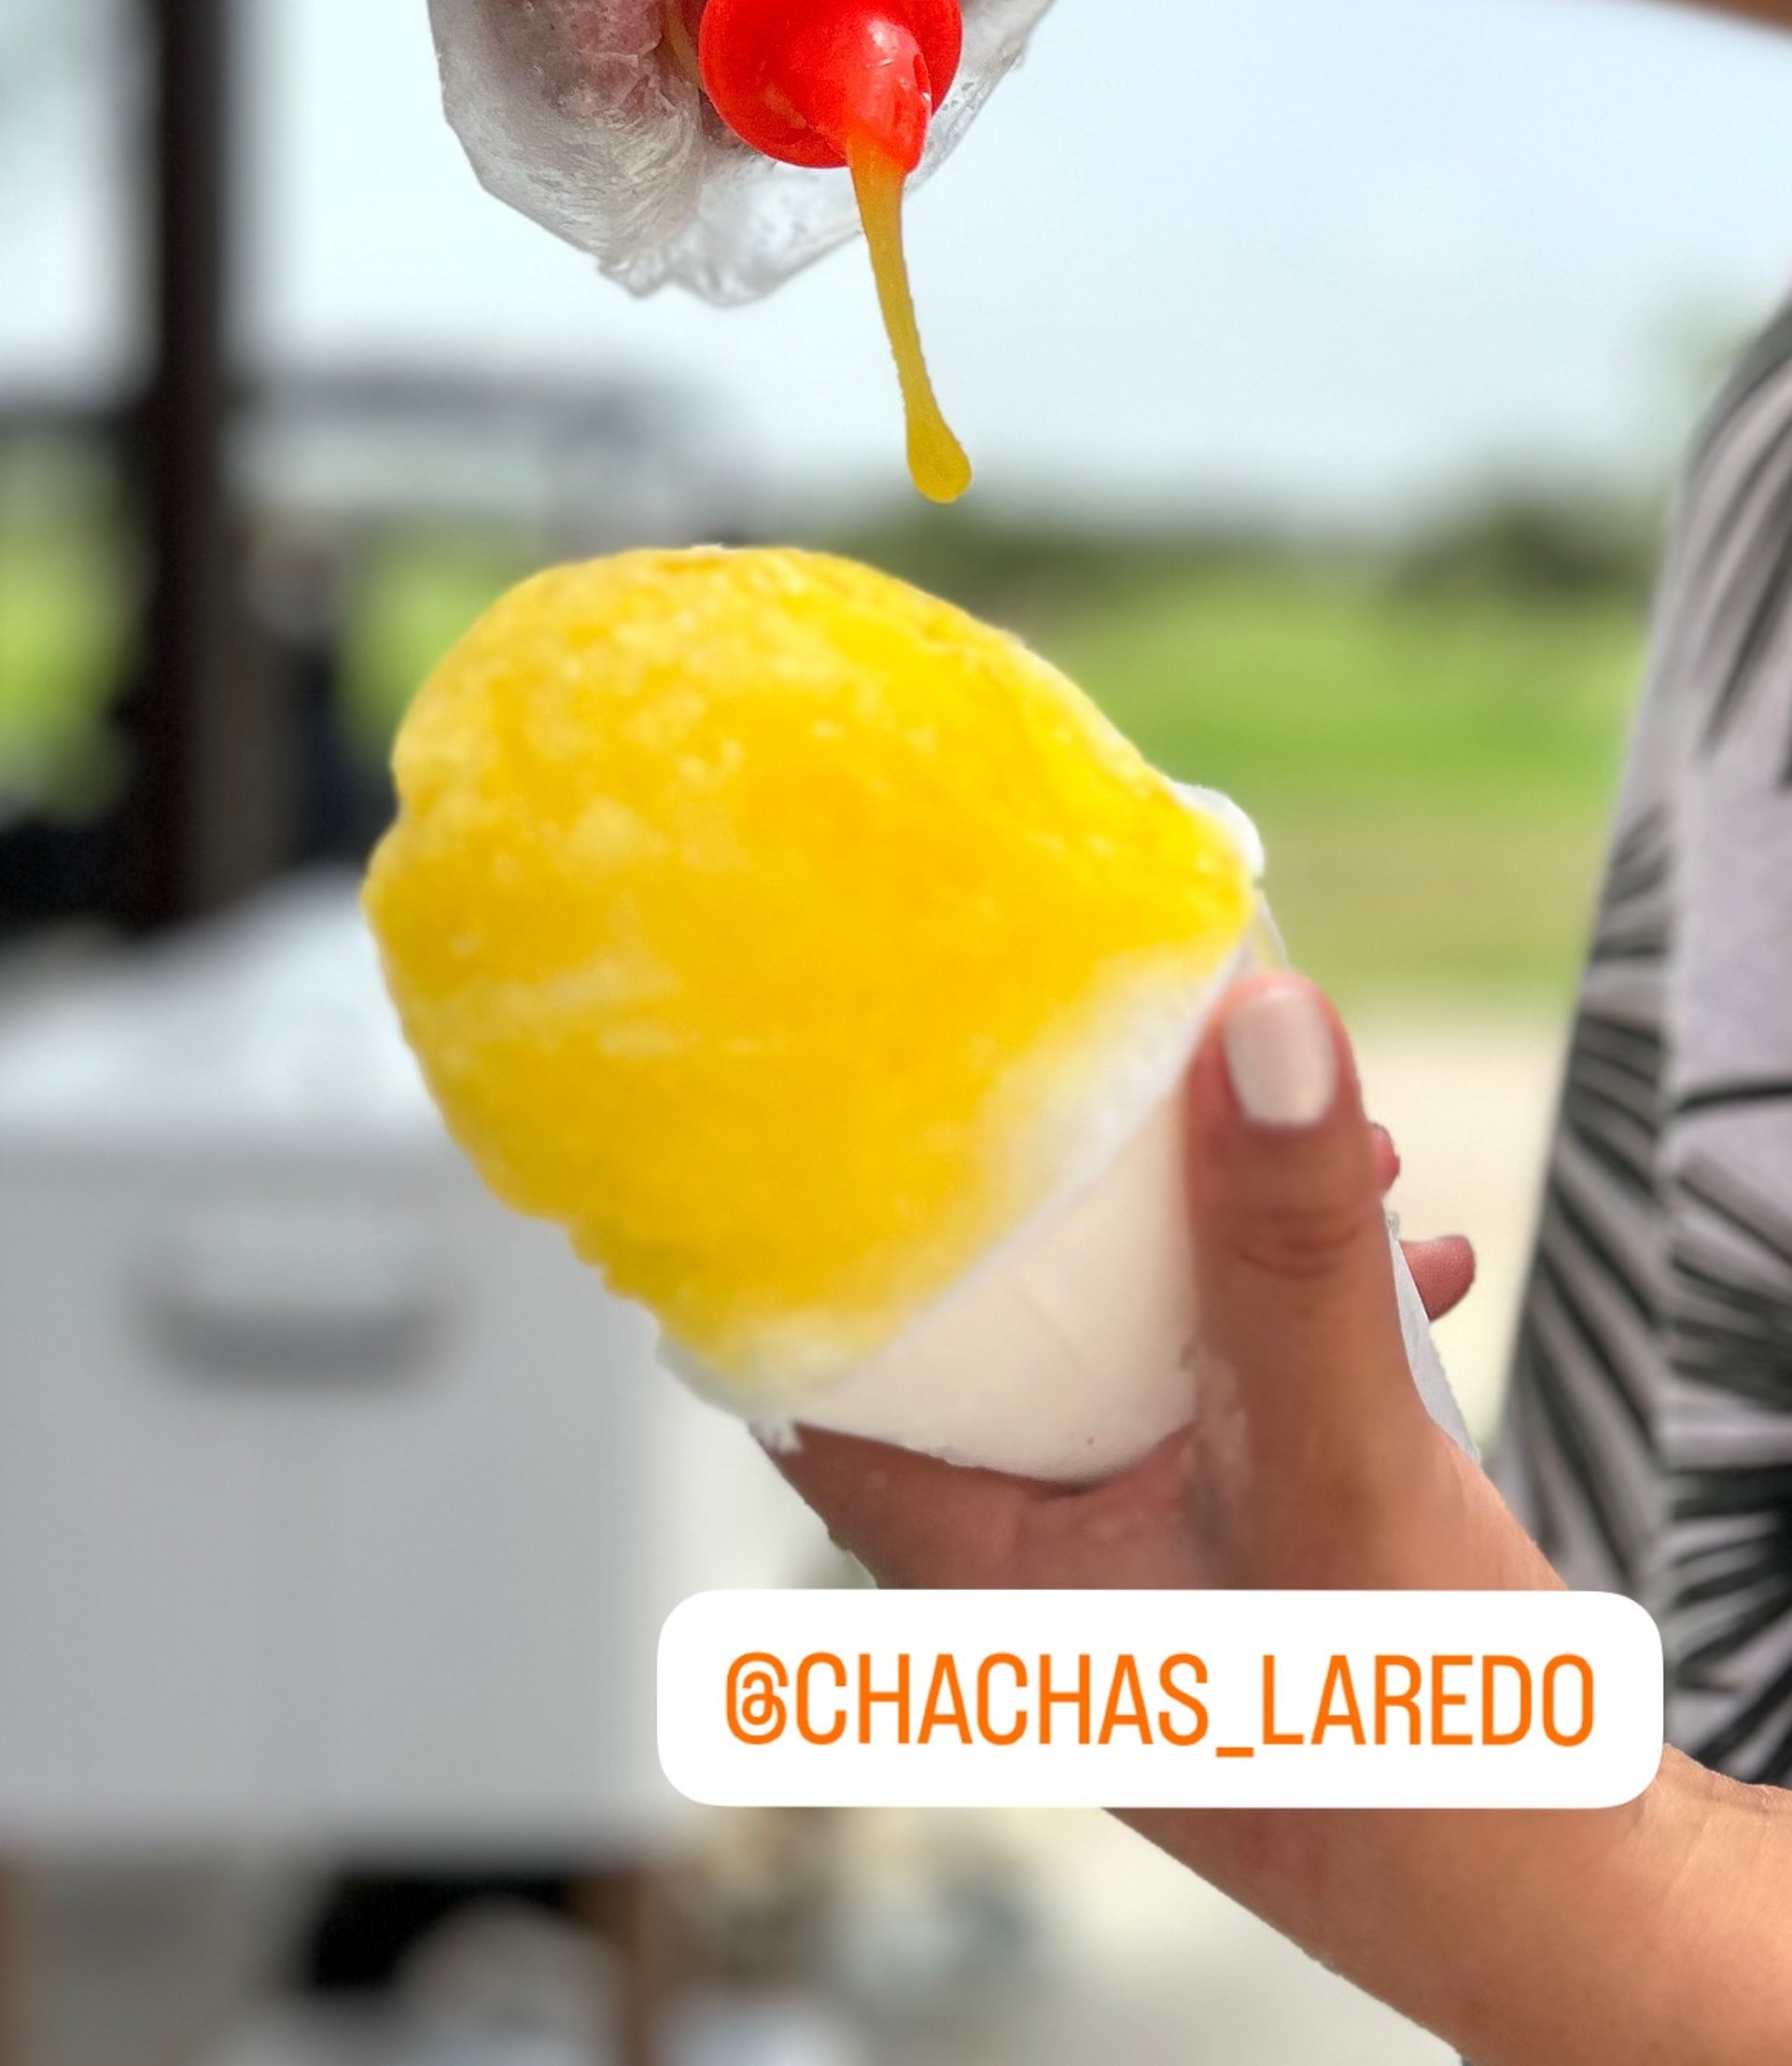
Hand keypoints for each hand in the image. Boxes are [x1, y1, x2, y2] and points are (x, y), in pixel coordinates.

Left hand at [774, 976, 1750, 2065]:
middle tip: (1149, 1081)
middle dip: (1087, 1204)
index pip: (832, 1390)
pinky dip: (1317, 1313)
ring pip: (1145, 1357)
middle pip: (1006, 1341)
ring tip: (1330, 1152)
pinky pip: (1253, 1398)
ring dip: (1225, 1244)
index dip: (838, 1243)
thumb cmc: (1417, 1766)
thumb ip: (1290, 1245)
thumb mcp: (1336, 1461)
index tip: (871, 1103)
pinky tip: (1421, 1259)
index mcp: (991, 1583)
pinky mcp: (1267, 1565)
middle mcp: (1054, 1581)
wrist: (1586, 1911)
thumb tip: (1257, 1023)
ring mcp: (1163, 1575)